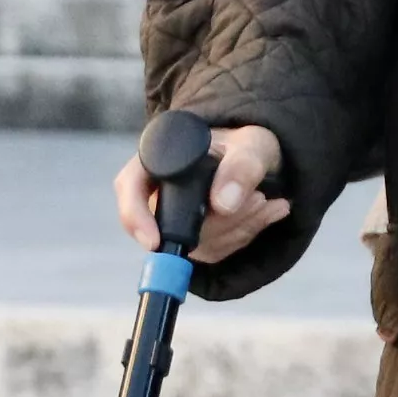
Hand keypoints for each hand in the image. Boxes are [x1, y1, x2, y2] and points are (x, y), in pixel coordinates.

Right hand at [111, 122, 288, 263]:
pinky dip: (247, 233)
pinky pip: (219, 252)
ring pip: (202, 245)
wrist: (258, 158)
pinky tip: (267, 211)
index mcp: (158, 160)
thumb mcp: (251, 145)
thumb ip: (241, 167)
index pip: (130, 190)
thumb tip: (223, 204)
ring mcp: (175, 222)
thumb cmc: (245, 145)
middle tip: (259, 198)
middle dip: (225, 221)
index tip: (154, 241)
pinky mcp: (195, 241)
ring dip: (242, 226)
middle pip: (175, 228)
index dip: (136, 218)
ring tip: (266, 198)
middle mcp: (159, 194)